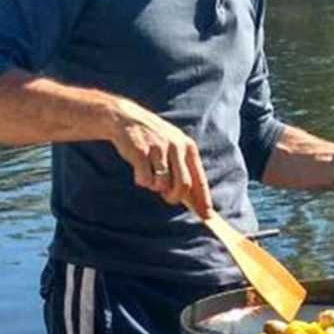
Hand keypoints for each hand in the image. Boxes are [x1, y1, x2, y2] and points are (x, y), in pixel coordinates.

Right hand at [106, 98, 212, 217]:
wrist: (126, 118)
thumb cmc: (154, 140)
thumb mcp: (173, 148)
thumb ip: (184, 171)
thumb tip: (195, 201)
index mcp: (188, 146)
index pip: (199, 179)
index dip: (203, 199)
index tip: (207, 215)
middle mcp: (176, 146)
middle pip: (183, 185)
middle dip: (175, 197)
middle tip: (168, 198)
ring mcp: (158, 148)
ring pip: (162, 184)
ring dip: (156, 187)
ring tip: (150, 176)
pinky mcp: (140, 151)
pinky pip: (145, 179)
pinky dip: (142, 181)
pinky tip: (139, 172)